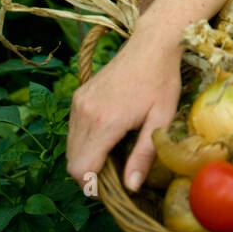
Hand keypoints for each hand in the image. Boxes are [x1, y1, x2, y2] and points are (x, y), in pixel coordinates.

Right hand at [66, 27, 183, 194]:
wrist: (151, 45)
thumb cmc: (162, 81)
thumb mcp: (161, 120)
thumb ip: (143, 155)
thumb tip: (131, 187)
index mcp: (105, 122)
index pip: (81, 170)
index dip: (93, 186)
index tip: (113, 187)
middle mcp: (85, 113)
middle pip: (72, 162)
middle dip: (91, 175)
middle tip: (116, 172)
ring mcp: (79, 102)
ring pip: (70, 147)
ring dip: (87, 157)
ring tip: (114, 152)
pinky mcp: (79, 95)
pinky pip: (73, 129)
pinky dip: (84, 140)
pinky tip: (108, 134)